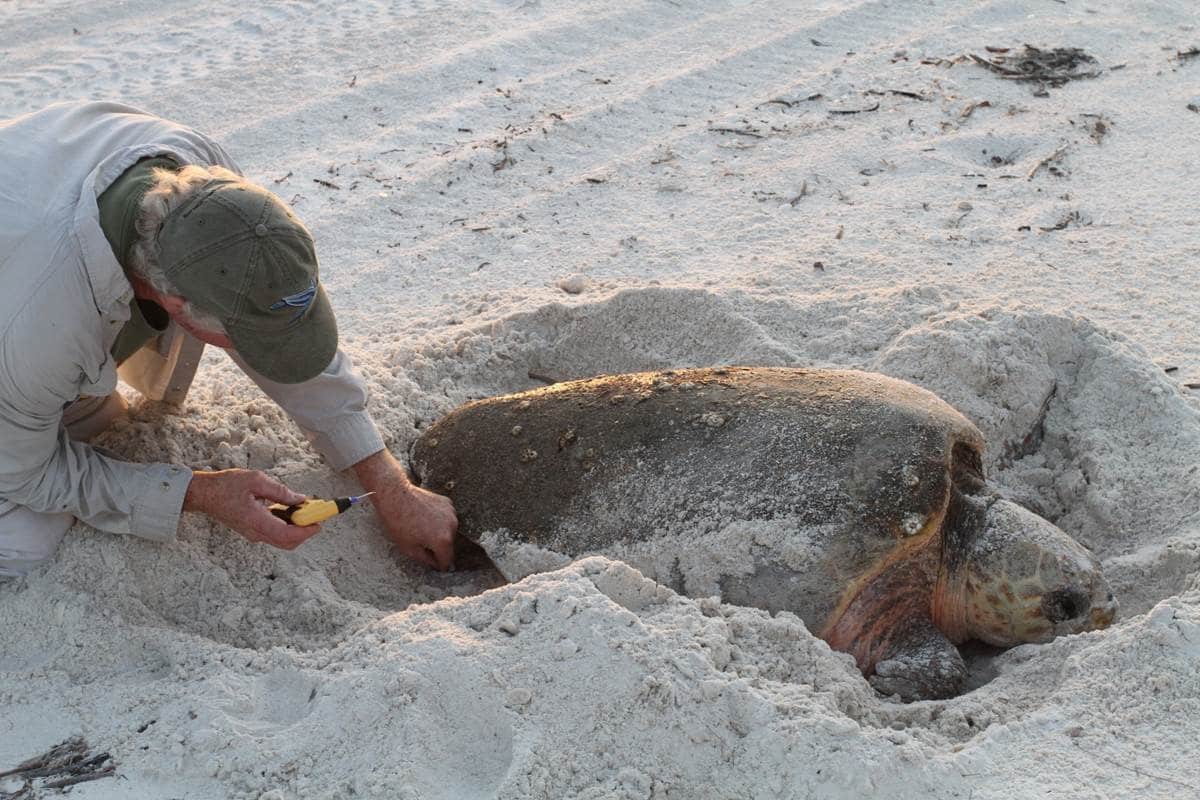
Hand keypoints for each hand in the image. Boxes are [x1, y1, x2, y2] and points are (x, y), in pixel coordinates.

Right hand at [184, 469, 321, 549]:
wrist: (204, 494)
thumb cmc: (226, 485)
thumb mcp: (256, 480)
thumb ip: (280, 491)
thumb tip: (300, 499)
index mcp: (256, 521)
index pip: (287, 535)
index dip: (306, 531)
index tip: (318, 522)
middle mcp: (255, 532)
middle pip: (288, 542)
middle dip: (305, 531)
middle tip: (315, 515)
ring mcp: (253, 533)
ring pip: (282, 540)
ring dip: (297, 529)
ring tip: (304, 510)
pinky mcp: (252, 530)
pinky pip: (274, 533)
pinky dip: (287, 526)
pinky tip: (290, 510)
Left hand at [353, 449, 456, 569]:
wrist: (395, 496)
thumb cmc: (399, 522)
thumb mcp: (409, 549)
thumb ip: (426, 560)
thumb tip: (435, 564)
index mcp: (443, 541)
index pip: (447, 561)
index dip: (439, 566)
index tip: (433, 564)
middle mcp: (452, 527)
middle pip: (449, 545)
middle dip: (439, 547)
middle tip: (421, 543)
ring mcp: (451, 513)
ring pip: (449, 531)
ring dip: (440, 533)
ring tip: (422, 528)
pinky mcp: (448, 503)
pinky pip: (447, 518)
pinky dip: (439, 520)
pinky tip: (425, 517)